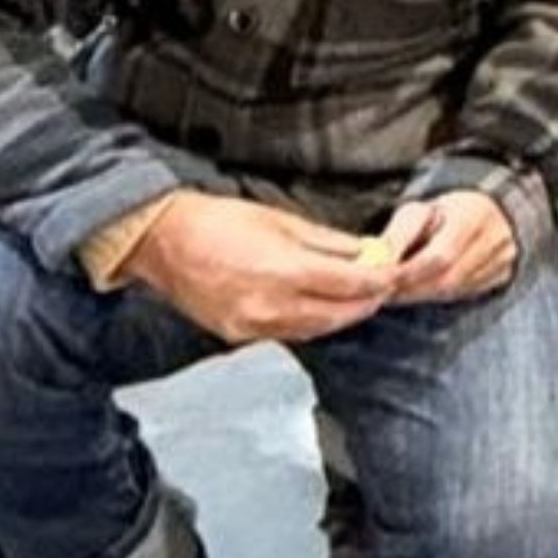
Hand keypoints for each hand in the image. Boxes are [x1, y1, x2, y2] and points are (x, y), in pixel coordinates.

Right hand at [117, 190, 392, 345]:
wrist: (163, 242)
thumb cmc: (220, 221)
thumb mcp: (283, 220)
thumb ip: (329, 242)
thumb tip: (366, 252)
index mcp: (285, 271)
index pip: (351, 286)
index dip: (379, 282)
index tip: (394, 274)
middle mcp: (271, 306)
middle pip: (339, 315)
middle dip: (366, 303)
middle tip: (382, 288)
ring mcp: (253, 326)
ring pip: (316, 330)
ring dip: (341, 316)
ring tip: (355, 297)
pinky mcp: (238, 336)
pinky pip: (288, 335)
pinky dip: (311, 323)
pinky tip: (319, 307)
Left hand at [374, 189, 518, 305]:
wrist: (489, 212)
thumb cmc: (447, 211)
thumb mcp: (420, 210)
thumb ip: (398, 235)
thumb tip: (374, 260)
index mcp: (475, 214)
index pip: (440, 256)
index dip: (408, 272)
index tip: (380, 280)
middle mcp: (496, 240)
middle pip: (447, 278)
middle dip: (409, 289)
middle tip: (380, 293)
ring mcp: (503, 261)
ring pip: (453, 290)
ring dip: (419, 294)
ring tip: (396, 290)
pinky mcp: (502, 276)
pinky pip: (463, 294)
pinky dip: (436, 295)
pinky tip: (419, 289)